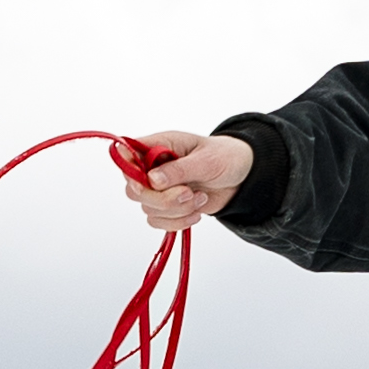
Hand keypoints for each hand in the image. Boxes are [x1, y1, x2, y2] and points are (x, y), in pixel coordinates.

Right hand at [124, 129, 249, 230]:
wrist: (241, 177)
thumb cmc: (224, 157)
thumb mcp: (206, 160)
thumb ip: (179, 169)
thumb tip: (152, 179)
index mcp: (159, 146)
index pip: (127, 154)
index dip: (129, 170)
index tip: (144, 183)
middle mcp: (153, 168)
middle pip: (134, 190)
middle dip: (161, 199)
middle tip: (188, 193)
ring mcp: (159, 189)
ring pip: (149, 209)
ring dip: (177, 210)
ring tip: (200, 197)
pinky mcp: (168, 207)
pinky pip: (159, 222)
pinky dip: (179, 222)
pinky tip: (197, 211)